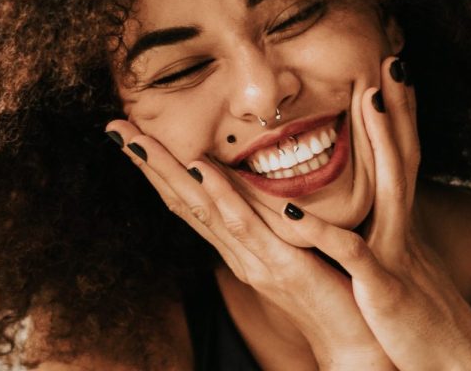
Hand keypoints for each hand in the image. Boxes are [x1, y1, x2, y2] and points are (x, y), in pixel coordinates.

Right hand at [104, 121, 394, 369]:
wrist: (356, 342)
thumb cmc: (330, 291)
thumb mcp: (294, 246)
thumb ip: (273, 219)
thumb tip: (258, 184)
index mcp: (238, 245)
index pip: (189, 200)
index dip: (159, 168)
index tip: (132, 134)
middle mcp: (236, 252)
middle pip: (182, 201)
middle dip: (148, 164)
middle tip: (115, 128)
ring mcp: (254, 259)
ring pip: (201, 209)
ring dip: (168, 172)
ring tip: (138, 140)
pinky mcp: (281, 266)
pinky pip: (245, 227)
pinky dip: (221, 196)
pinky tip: (202, 169)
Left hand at [282, 56, 470, 369]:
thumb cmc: (422, 330)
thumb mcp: (403, 276)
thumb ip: (387, 243)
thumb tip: (378, 221)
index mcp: (401, 230)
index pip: (402, 162)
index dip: (397, 118)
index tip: (390, 75)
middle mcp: (404, 233)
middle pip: (405, 158)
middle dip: (399, 109)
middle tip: (393, 59)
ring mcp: (397, 257)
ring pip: (392, 188)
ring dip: (382, 142)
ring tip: (368, 99)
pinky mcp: (385, 289)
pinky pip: (353, 254)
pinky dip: (325, 232)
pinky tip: (296, 212)